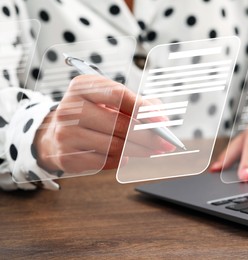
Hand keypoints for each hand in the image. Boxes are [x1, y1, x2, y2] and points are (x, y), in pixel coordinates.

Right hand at [34, 75, 175, 173]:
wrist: (59, 134)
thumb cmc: (95, 114)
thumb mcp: (113, 101)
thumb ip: (140, 105)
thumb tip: (162, 120)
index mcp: (82, 86)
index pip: (118, 95)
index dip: (144, 109)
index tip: (162, 121)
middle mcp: (70, 108)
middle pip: (119, 124)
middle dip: (148, 136)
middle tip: (165, 143)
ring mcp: (65, 133)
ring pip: (114, 146)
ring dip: (139, 150)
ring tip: (151, 150)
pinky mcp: (66, 156)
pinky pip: (104, 161)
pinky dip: (120, 160)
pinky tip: (125, 155)